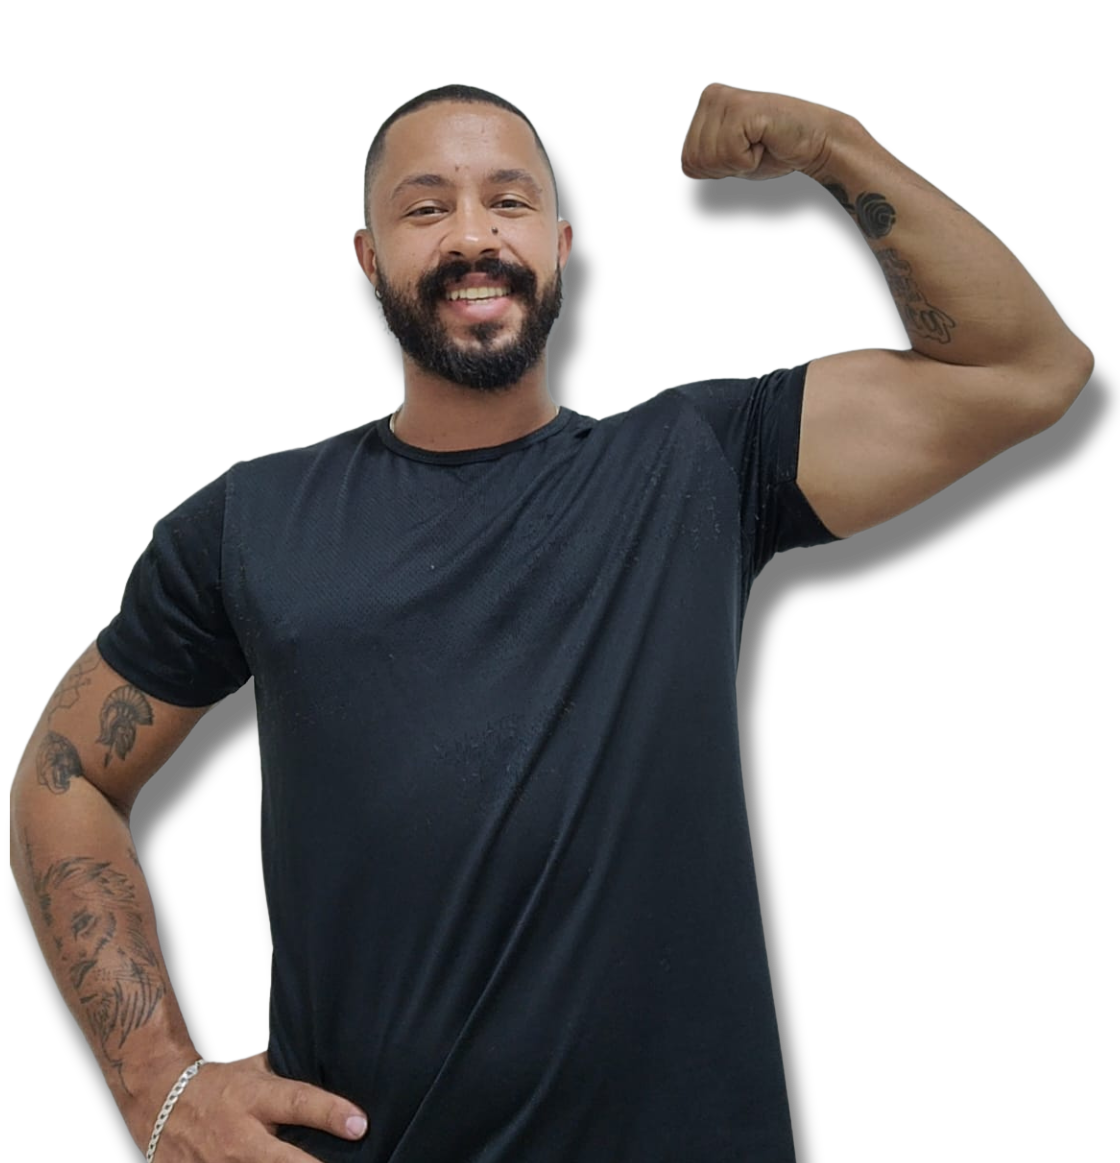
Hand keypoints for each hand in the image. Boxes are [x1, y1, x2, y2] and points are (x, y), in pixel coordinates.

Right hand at [136, 1051, 368, 1160]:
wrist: (157, 1093)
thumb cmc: (217, 1082)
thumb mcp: (253, 1070)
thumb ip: (286, 1079)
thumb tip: (330, 1068)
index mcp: (255, 1098)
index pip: (298, 1102)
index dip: (330, 1113)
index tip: (360, 1125)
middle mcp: (238, 1135)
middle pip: (281, 1160)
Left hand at [679, 82, 850, 182]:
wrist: (814, 142)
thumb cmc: (772, 151)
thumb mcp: (727, 157)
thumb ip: (703, 158)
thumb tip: (686, 166)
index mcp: (705, 105)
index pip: (687, 164)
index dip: (717, 172)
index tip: (742, 152)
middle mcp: (711, 95)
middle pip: (695, 162)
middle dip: (726, 167)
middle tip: (753, 147)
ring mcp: (725, 99)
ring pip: (711, 160)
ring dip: (740, 163)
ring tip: (760, 142)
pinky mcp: (742, 108)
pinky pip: (730, 156)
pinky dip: (749, 160)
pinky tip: (765, 140)